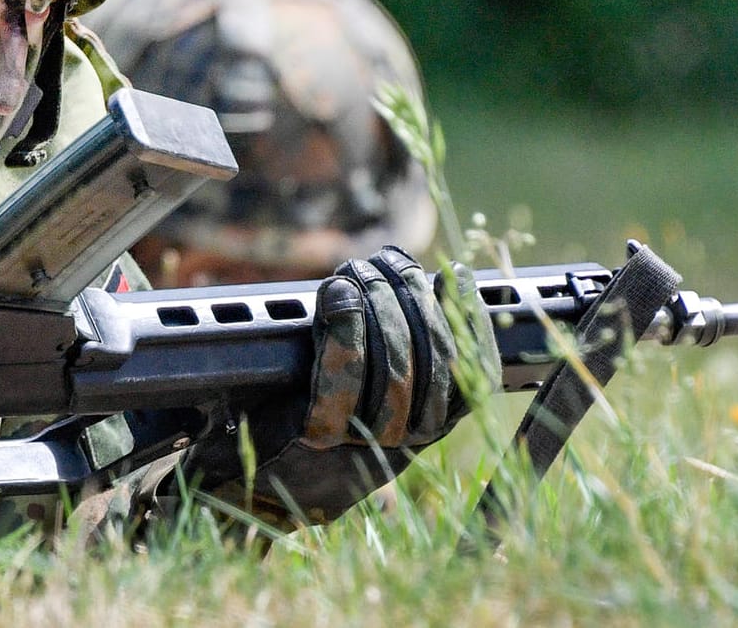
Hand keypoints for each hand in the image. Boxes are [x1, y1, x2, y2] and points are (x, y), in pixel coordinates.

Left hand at [183, 246, 498, 526]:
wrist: (262, 476)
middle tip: (385, 261)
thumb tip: (438, 281)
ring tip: (358, 270)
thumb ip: (413, 345)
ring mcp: (367, 440)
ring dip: (375, 300)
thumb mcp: (380, 389)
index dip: (468, 316)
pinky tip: (338, 292)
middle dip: (411, 294)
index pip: (476, 370)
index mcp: (437, 424)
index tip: (452, 274)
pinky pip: (342, 374)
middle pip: (432, 355)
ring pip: (390, 360)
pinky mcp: (322, 436)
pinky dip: (342, 326)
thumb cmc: (323, 417)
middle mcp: (410, 437)